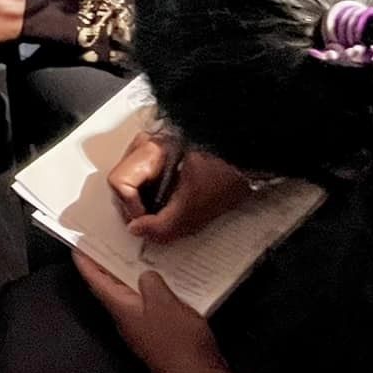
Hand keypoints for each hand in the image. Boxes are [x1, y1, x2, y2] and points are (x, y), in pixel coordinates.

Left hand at [74, 254, 269, 372]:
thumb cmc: (177, 340)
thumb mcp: (162, 301)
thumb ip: (150, 281)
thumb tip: (145, 275)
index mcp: (120, 308)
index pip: (95, 281)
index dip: (84, 261)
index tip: (77, 245)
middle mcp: (127, 318)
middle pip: (111, 286)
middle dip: (107, 263)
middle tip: (109, 241)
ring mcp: (144, 327)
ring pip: (132, 295)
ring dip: (132, 275)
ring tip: (138, 253)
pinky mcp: (161, 334)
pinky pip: (151, 304)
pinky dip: (153, 289)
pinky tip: (167, 279)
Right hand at [107, 136, 251, 241]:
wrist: (251, 160)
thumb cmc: (229, 174)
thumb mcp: (194, 208)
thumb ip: (162, 226)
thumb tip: (137, 231)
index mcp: (152, 149)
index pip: (120, 182)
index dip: (132, 209)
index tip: (148, 222)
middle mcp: (147, 142)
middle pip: (122, 180)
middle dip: (135, 206)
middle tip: (154, 221)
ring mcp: (153, 144)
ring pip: (130, 179)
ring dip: (142, 201)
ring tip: (166, 211)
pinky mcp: (161, 151)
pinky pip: (143, 176)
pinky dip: (152, 193)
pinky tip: (171, 200)